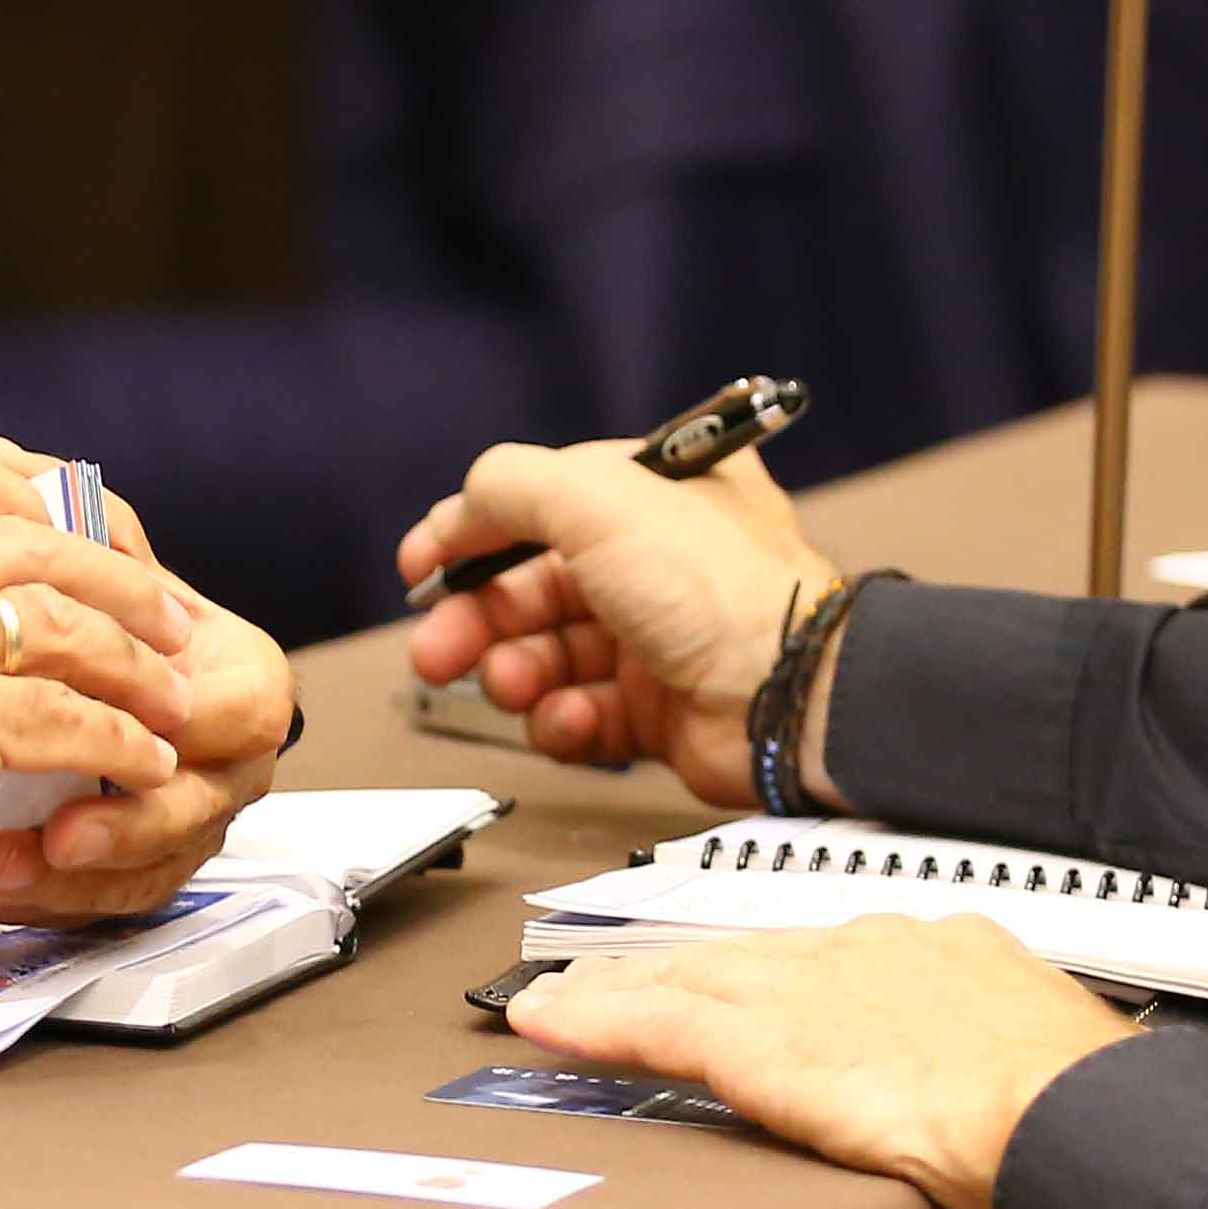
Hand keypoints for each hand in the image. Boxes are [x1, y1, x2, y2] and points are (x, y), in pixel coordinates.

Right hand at [0, 439, 208, 957]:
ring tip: (173, 699)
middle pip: (27, 541)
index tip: (70, 527)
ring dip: (135, 664)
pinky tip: (143, 763)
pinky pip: (64, 715)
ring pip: (61, 623)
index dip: (19, 488)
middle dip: (115, 579)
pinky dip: (119, 740)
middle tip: (169, 616)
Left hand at [0, 471, 297, 923]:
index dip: (172, 722)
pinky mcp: (133, 858)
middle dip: (124, 827)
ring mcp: (182, 811)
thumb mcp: (77, 543)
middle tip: (55, 837)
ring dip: (69, 880)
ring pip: (150, 868)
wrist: (35, 652)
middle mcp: (225, 751)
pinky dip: (42, 895)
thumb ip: (70, 514)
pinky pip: (105, 897)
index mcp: (235, 670)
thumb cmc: (65, 597)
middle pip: (198, 808)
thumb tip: (33, 486)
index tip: (103, 725)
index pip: (237, 709)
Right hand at [396, 440, 834, 805]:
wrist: (786, 698)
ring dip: (514, 673)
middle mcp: (654, 562)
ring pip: (546, 656)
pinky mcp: (656, 711)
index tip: (420, 566)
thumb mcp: (596, 498)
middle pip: (530, 586)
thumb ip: (510, 486)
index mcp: (651, 495)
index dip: (471, 535)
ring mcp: (654, 639)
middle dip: (475, 618)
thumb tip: (459, 508)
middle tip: (437, 648)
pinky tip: (568, 719)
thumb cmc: (719, 591)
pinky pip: (580, 715)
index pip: (538, 505)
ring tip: (513, 685)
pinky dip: (562, 722)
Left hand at [510, 920, 1140, 1208]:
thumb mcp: (1037, 1049)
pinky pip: (654, 1023)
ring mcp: (806, 988)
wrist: (1068, 1110)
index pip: (817, 953)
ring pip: (681, 978)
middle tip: (603, 976)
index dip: (758, 969)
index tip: (728, 979)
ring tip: (555, 998)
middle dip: (667, 967)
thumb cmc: (1076, 1102)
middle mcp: (860, 948)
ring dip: (610, 990)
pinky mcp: (762, 1042)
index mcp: (931, 947)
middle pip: (736, 954)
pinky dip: (592, 1020)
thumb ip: (991, 1051)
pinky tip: (544, 1020)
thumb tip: (1001, 1079)